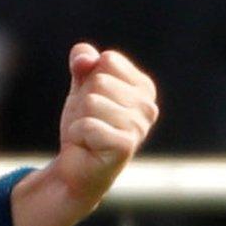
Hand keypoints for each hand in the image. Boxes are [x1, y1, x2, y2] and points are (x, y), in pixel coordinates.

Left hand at [51, 44, 158, 208]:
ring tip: (89, 135)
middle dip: (83, 101)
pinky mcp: (126, 146)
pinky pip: (87, 125)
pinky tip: (88, 146)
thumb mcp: (81, 86)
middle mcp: (148, 106)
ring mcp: (139, 127)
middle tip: (90, 121)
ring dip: (80, 119)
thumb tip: (85, 59)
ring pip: (91, 101)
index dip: (90, 77)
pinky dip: (78, 134)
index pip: (108, 60)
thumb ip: (83, 61)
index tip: (94, 100)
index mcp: (144, 87)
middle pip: (99, 80)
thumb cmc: (84, 124)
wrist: (77, 167)